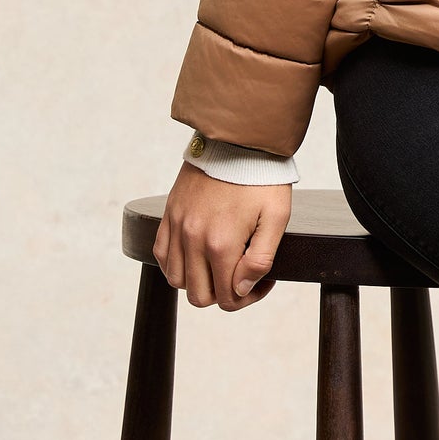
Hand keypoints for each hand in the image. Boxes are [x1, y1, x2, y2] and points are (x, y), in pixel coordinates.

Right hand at [152, 164, 290, 310]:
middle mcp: (192, 239)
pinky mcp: (169, 214)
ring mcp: (177, 227)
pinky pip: (161, 255)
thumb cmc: (262, 179)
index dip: (248, 297)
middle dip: (224, 295)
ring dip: (198, 282)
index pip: (227, 298)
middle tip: (243, 277)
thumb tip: (240, 289)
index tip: (265, 280)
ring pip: (176, 280)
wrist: (237, 141)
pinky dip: (176, 264)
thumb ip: (260, 260)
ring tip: (220, 267)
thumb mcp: (276, 219)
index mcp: (221, 244)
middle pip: (199, 295)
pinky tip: (197, 256)